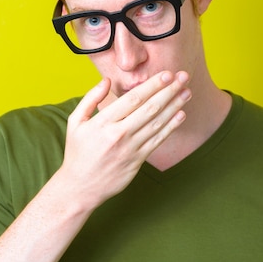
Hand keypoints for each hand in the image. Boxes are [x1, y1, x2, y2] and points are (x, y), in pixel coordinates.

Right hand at [60, 71, 190, 207]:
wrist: (80, 187)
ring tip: (187, 92)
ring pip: (157, 123)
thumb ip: (90, 99)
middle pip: (149, 108)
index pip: (133, 99)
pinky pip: (157, 141)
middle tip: (184, 77)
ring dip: (174, 106)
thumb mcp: (75, 122)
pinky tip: (180, 115)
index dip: (152, 85)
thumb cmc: (77, 153)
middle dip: (169, 91)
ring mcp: (130, 149)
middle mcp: (118, 134)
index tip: (166, 74)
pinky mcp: (137, 161)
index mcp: (103, 122)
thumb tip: (106, 80)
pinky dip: (171, 127)